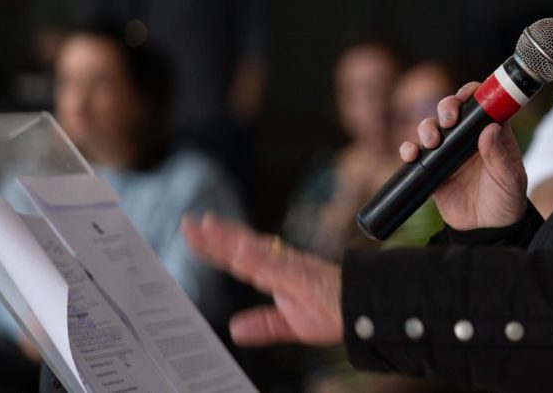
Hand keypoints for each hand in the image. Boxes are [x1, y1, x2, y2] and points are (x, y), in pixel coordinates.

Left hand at [181, 212, 342, 345]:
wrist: (365, 310)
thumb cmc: (335, 312)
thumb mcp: (291, 325)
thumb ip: (264, 325)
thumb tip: (235, 329)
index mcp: (278, 274)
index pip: (241, 257)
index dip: (216, 246)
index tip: (193, 233)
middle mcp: (283, 264)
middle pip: (243, 247)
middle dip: (215, 236)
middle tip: (188, 222)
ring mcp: (293, 268)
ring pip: (256, 250)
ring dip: (231, 239)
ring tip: (207, 227)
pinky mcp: (304, 276)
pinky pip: (279, 266)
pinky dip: (259, 258)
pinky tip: (241, 252)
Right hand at [399, 83, 527, 230]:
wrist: (487, 232)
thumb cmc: (506, 202)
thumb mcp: (510, 180)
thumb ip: (500, 156)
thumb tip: (490, 129)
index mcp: (493, 134)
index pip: (482, 103)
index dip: (473, 92)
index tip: (466, 94)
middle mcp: (469, 138)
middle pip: (452, 109)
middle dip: (446, 106)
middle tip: (448, 119)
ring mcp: (449, 152)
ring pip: (432, 127)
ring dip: (427, 127)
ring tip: (432, 142)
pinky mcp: (433, 169)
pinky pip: (416, 154)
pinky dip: (409, 149)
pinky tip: (411, 154)